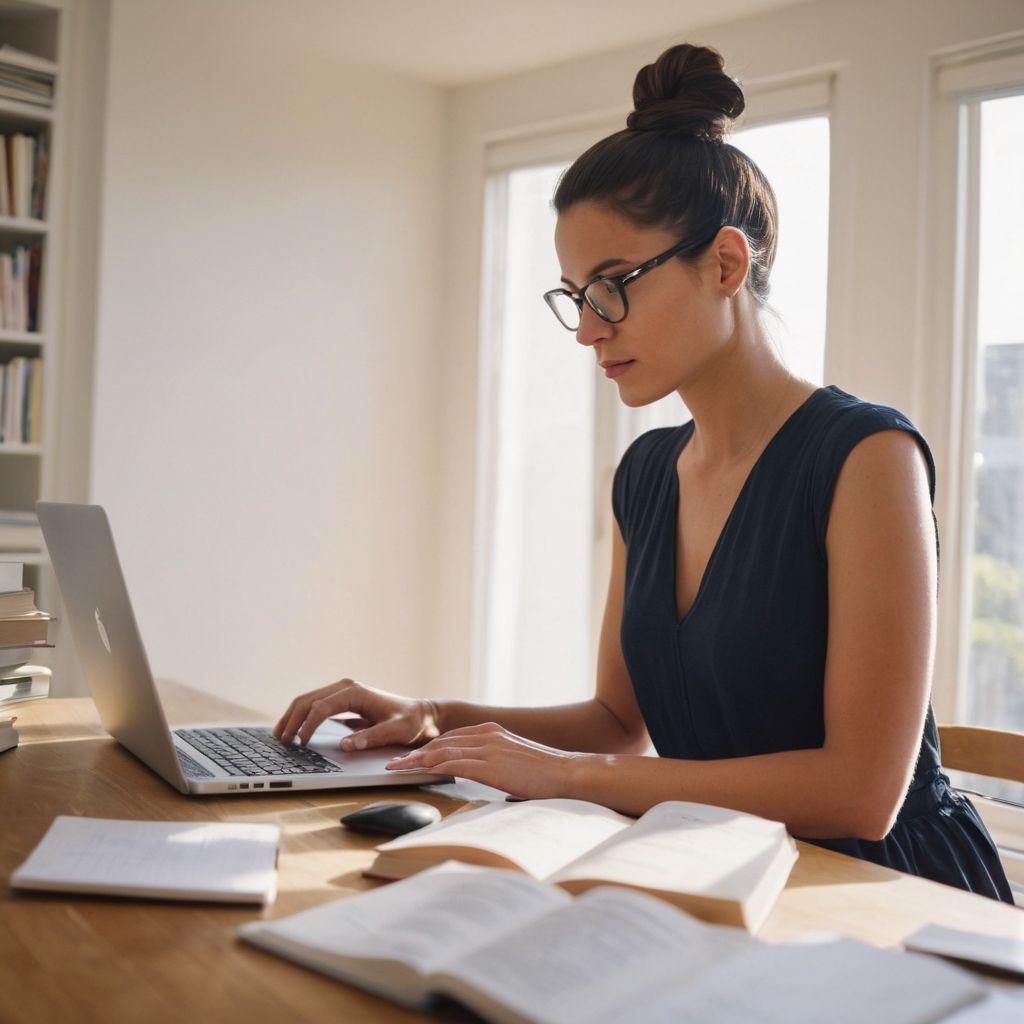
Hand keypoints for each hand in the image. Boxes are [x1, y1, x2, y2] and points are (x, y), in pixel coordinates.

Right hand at [272, 678, 440, 748]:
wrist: (422, 715)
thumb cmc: (412, 722)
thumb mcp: (397, 731)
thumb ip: (373, 737)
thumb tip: (346, 744)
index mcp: (355, 693)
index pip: (321, 707)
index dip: (307, 725)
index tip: (299, 743)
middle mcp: (346, 688)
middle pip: (308, 700)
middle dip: (291, 719)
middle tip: (280, 740)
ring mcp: (343, 693)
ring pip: (308, 700)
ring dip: (291, 716)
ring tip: (279, 735)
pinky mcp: (343, 702)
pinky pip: (315, 706)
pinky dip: (300, 716)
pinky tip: (293, 729)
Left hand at [384, 722, 584, 799]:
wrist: (568, 774)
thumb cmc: (548, 775)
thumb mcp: (518, 764)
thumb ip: (500, 765)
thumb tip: (492, 780)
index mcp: (494, 732)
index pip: (453, 738)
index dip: (430, 747)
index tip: (413, 756)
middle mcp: (487, 735)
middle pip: (441, 742)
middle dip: (416, 753)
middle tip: (394, 762)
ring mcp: (487, 748)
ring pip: (441, 751)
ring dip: (415, 760)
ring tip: (396, 768)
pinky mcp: (489, 765)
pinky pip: (451, 764)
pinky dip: (430, 767)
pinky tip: (417, 772)